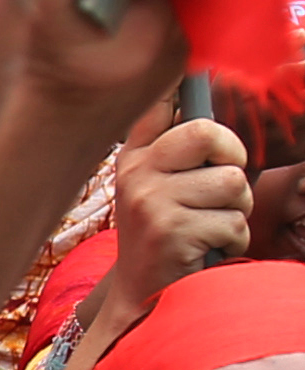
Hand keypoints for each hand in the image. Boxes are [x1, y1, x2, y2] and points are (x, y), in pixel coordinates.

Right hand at [107, 106, 252, 316]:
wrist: (142, 297)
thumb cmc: (167, 238)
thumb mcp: (160, 187)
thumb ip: (179, 150)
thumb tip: (206, 90)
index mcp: (135, 156)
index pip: (159, 104)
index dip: (185, 86)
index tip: (196, 72)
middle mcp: (136, 173)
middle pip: (207, 132)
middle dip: (232, 160)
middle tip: (221, 188)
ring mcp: (149, 200)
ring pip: (232, 183)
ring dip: (236, 211)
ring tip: (210, 228)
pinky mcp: (170, 230)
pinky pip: (233, 222)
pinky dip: (232, 241)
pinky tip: (206, 250)